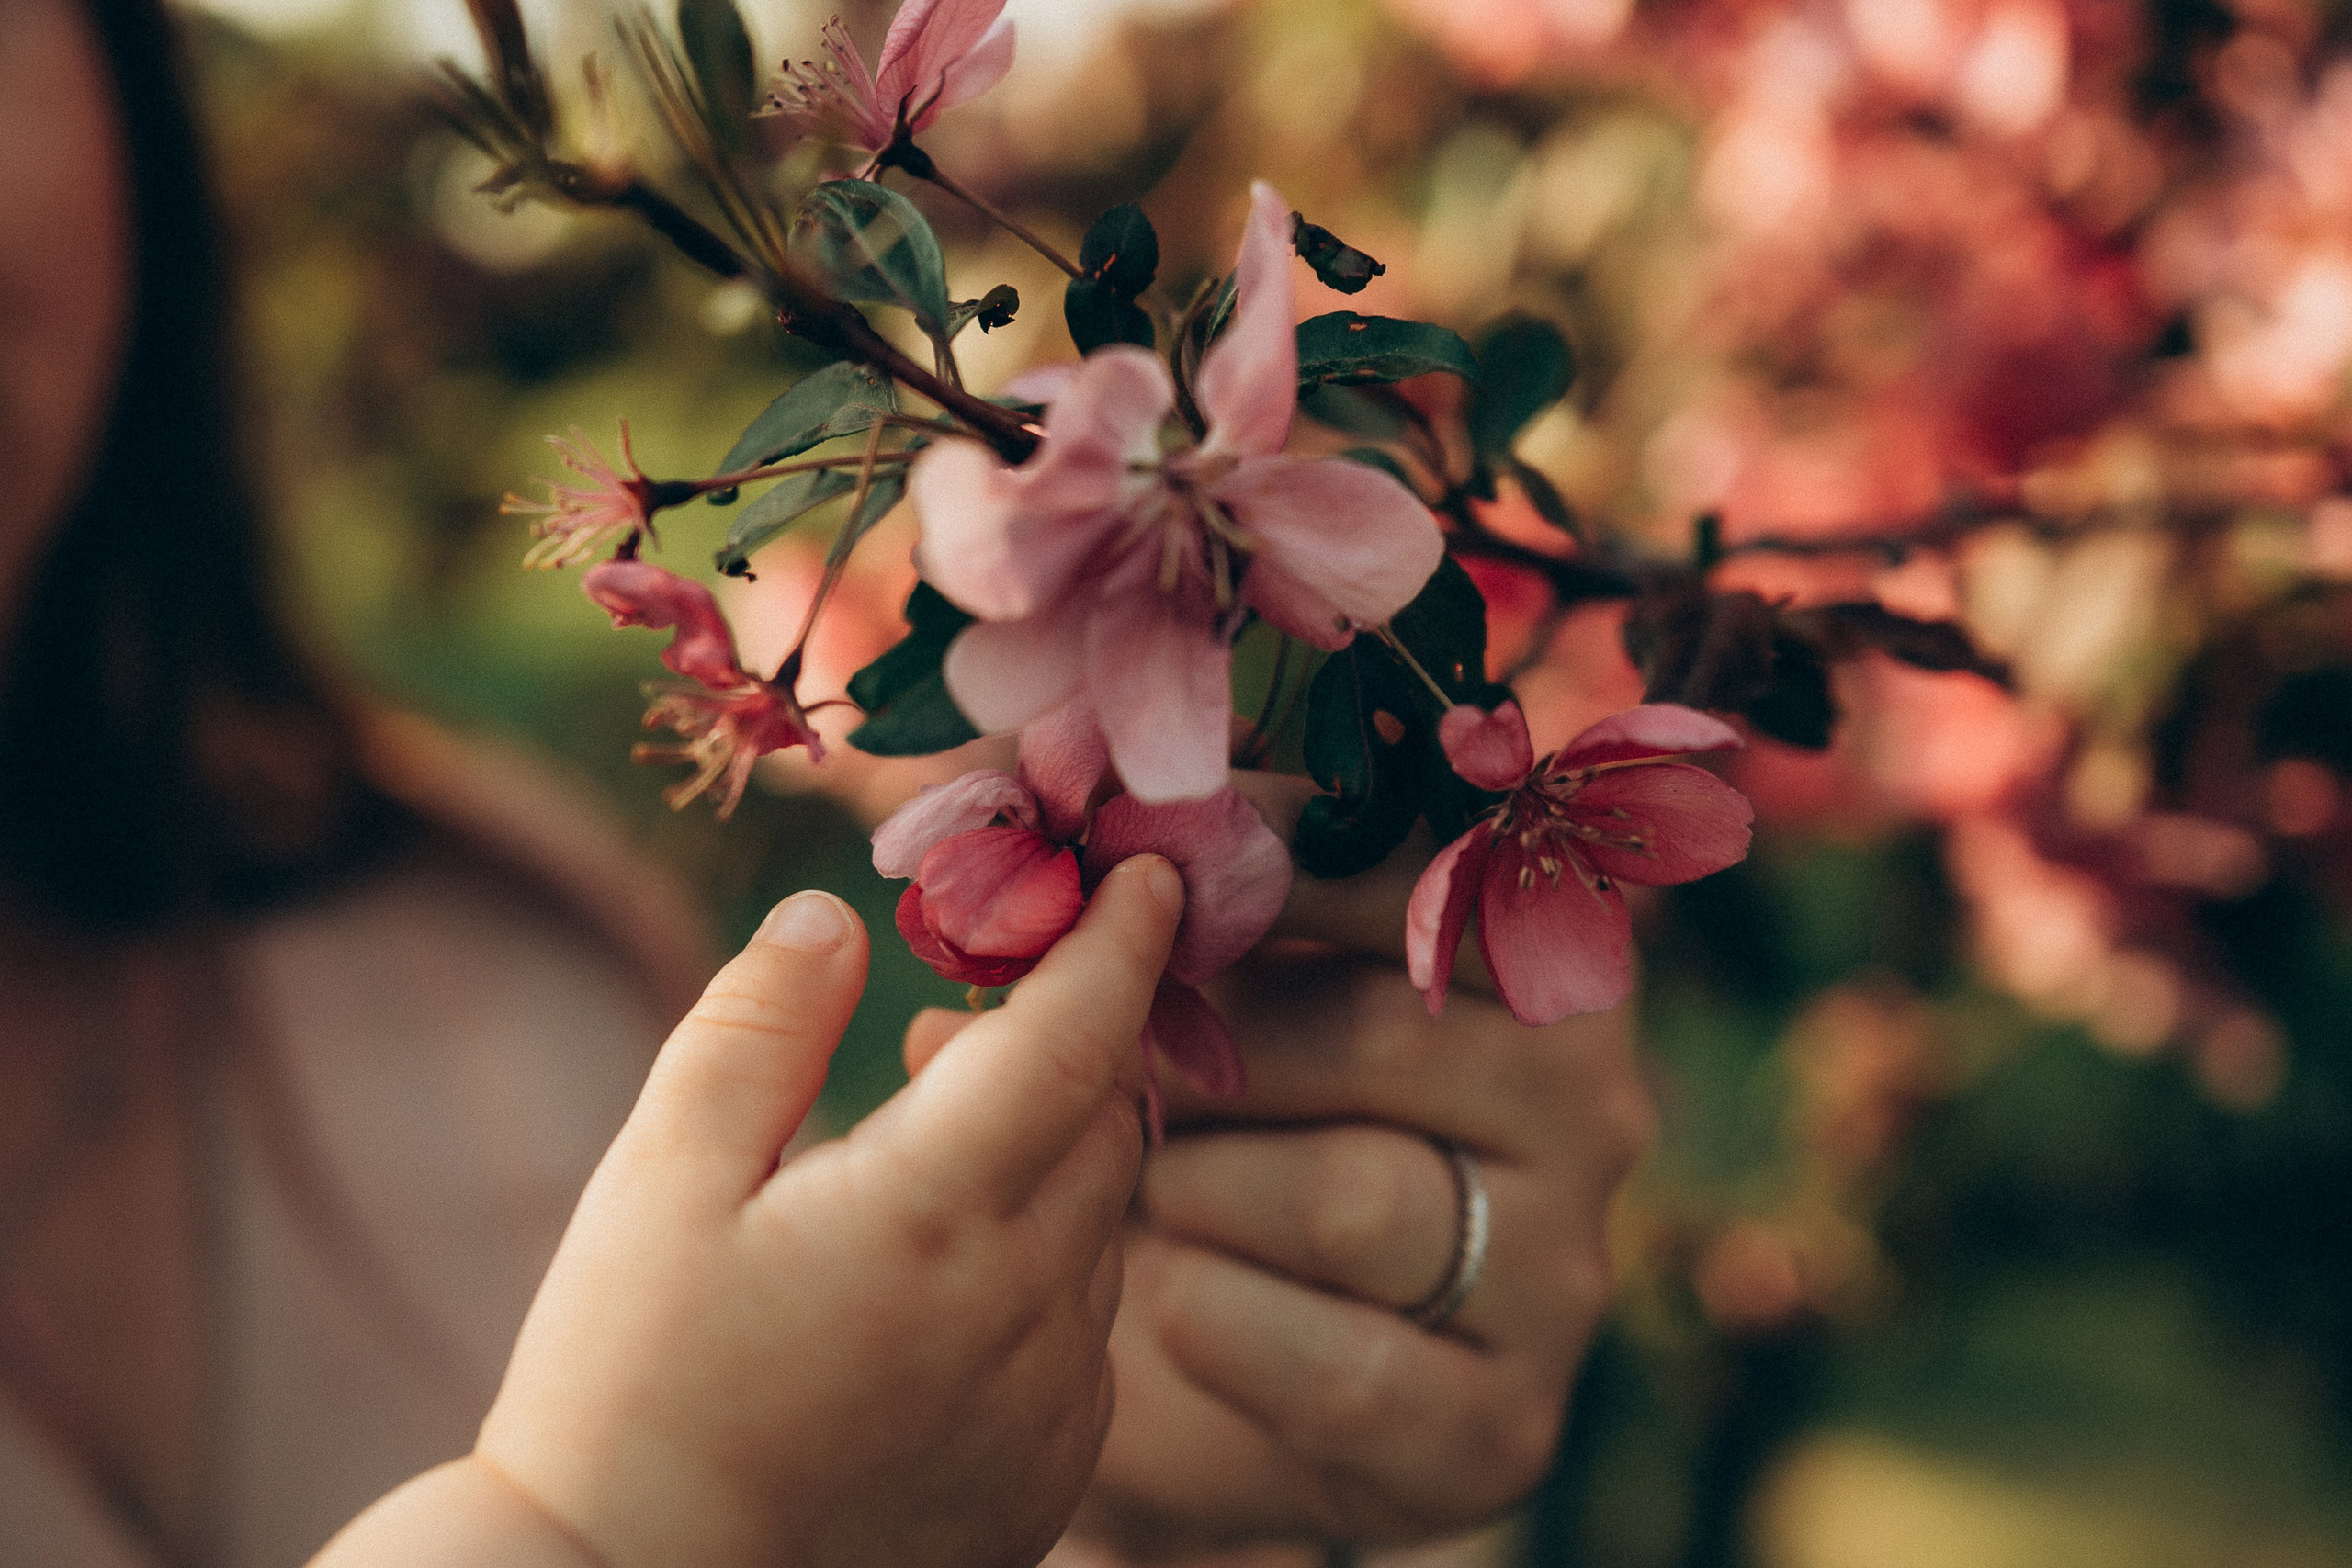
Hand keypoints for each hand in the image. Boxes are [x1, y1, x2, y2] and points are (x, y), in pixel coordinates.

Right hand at [360, 857, 1182, 1567]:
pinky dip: (1047, 1268)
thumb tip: (833, 916)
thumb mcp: (657, 1183)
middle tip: (959, 1025)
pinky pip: (1090, 1328)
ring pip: (1105, 1222)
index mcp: (929, 1213)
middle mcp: (1023, 1307)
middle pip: (1111, 1120)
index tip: (1145, 873)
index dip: (1121, 941)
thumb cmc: (625, 1387)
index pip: (1078, 1037)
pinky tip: (942, 1286)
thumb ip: (755, 1030)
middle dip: (1070, 1040)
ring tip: (924, 1162)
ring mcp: (1049, 1403)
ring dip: (1053, 1159)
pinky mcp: (1047, 1476)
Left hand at [1013, 783, 1652, 1560]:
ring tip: (1153, 1190)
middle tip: (1116, 1060)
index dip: (1286, 845)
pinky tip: (1174, 1301)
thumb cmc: (1211, 1128)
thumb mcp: (1202, 991)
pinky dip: (1216, 1323)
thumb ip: (1175, 894)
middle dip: (1209, 1042)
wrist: (1207, 1380)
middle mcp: (1590, 1109)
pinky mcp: (1505, 1422)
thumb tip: (1059, 815)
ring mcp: (1556, 1273)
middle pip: (1385, 1031)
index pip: (1442, 865)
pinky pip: (1344, 1367)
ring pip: (1355, 1198)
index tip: (1152, 841)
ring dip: (1199, 1190)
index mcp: (1537, 963)